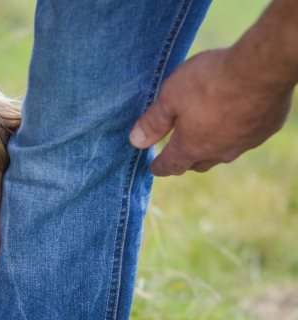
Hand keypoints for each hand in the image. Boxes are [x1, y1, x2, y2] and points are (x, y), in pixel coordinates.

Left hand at [129, 47, 293, 175]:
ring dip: (212, 149)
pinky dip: (237, 134)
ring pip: (223, 153)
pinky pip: (247, 138)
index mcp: (192, 147)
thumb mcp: (170, 97)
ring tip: (206, 137)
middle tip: (178, 154)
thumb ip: (153, 122)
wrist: (263, 67)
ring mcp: (246, 142)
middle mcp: (219, 152)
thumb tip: (136, 141)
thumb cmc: (211, 80)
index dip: (160, 167)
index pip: (171, 165)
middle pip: (197, 164)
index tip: (154, 168)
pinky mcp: (267, 129)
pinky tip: (236, 120)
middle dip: (185, 160)